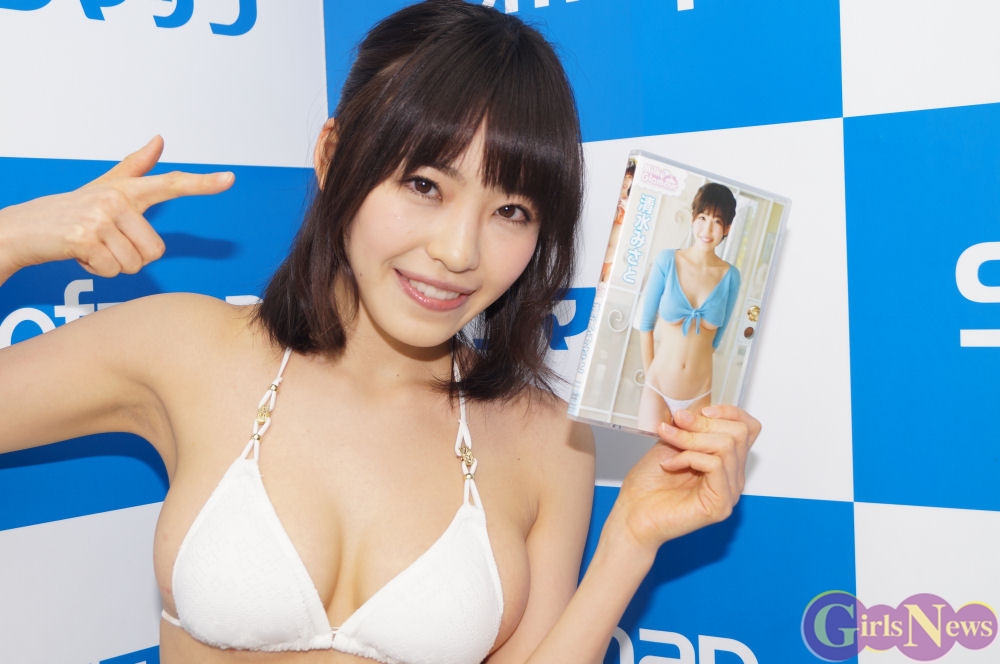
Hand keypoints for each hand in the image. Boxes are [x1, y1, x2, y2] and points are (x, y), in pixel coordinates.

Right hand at [0, 136, 233, 280]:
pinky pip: (112, 271)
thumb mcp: (106, 187)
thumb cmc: (72, 210)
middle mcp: (116, 199)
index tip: (229, 178)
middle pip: (155, 251)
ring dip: (113, 265)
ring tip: (92, 247)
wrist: (26, 228)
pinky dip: (96, 271)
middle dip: (131, 257)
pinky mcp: (84, 238)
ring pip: (134, 264)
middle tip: (106, 242)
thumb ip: (136, 166)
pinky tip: (80, 254)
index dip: (202, 184)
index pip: (172, 183)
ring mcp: (100, 217)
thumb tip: (159, 140)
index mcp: (127, 189)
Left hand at [613, 404, 759, 552]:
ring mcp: (729, 492)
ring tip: (668, 442)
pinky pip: (716, 464)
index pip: (748, 429)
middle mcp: (732, 478)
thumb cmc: (647, 486)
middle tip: (676, 426)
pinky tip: (670, 465)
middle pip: (739, 433)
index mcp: (725, 462)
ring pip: (726, 446)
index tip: (702, 411)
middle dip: (703, 423)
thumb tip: (698, 409)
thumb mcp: (671, 444)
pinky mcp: (721, 504)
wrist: (632, 515)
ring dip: (691, 439)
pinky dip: (689, 457)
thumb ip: (690, 428)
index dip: (729, 412)